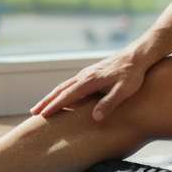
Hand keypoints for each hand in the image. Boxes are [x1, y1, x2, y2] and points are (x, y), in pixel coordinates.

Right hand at [29, 49, 152, 121]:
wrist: (138, 54)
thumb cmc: (133, 73)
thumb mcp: (125, 90)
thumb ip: (110, 102)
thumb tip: (95, 117)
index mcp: (90, 81)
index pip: (68, 95)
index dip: (55, 106)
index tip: (43, 116)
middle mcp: (85, 76)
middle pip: (61, 90)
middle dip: (47, 101)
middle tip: (33, 113)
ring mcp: (87, 73)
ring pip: (65, 85)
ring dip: (52, 96)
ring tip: (42, 106)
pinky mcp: (92, 72)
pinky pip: (71, 83)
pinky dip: (62, 90)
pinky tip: (62, 96)